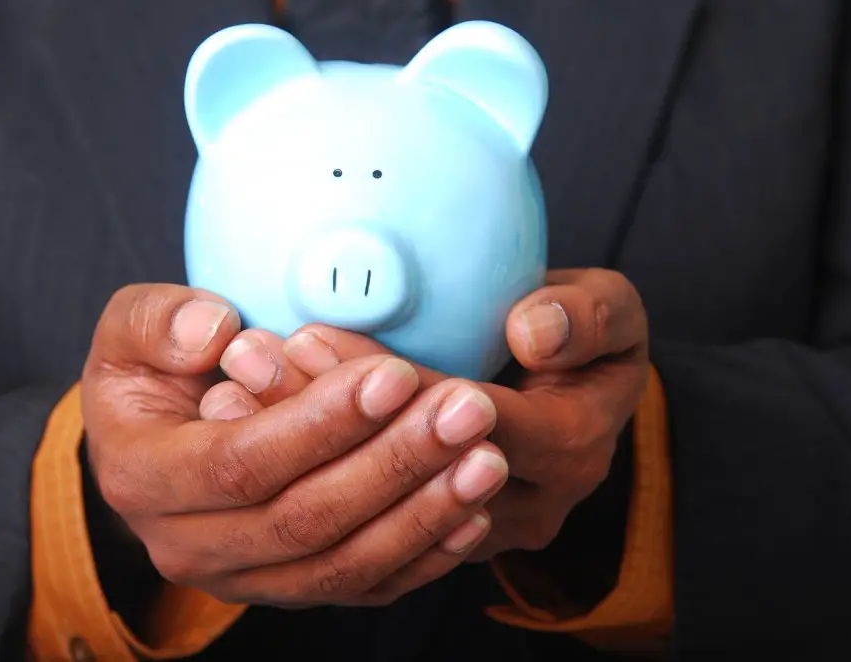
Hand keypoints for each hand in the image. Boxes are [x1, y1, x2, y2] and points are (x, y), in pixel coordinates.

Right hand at [81, 284, 508, 607]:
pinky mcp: (292, 587)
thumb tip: (216, 332)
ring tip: (487, 458)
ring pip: (343, 564)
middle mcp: (190, 548)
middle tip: (467, 410)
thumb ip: (157, 322)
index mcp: (143, 479)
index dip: (323, 424)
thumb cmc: (150, 375)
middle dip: (394, 464)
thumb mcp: (130, 332)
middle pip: (305, 519)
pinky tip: (474, 514)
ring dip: (424, 514)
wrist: (155, 442)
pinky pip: (363, 586)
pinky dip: (424, 556)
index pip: (242, 462)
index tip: (395, 377)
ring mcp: (246, 578)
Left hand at [208, 268, 647, 562]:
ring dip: (303, 445)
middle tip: (253, 360)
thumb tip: (533, 331)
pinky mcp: (444, 536)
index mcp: (571, 446)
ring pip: (376, 504)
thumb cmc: (593, 342)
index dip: (384, 386)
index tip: (309, 337)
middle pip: (406, 469)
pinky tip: (255, 425)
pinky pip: (370, 519)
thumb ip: (586, 317)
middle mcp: (527, 505)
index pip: (463, 420)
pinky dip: (312, 471)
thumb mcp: (613, 313)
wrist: (585, 397)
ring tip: (238, 389)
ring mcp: (482, 530)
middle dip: (321, 414)